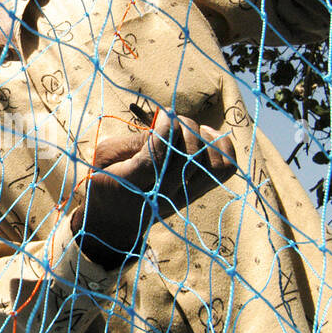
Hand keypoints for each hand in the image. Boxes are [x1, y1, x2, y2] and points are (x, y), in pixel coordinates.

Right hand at [70, 109, 237, 266]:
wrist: (114, 218)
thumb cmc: (107, 178)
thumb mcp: (107, 155)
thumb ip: (135, 141)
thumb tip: (168, 124)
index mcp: (134, 183)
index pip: (160, 155)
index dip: (167, 127)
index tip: (163, 114)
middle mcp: (163, 195)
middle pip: (189, 155)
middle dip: (184, 127)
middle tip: (172, 120)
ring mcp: (183, 196)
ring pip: (211, 161)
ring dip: (202, 137)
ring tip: (187, 130)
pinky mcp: (196, 193)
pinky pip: (224, 169)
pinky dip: (221, 147)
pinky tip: (205, 136)